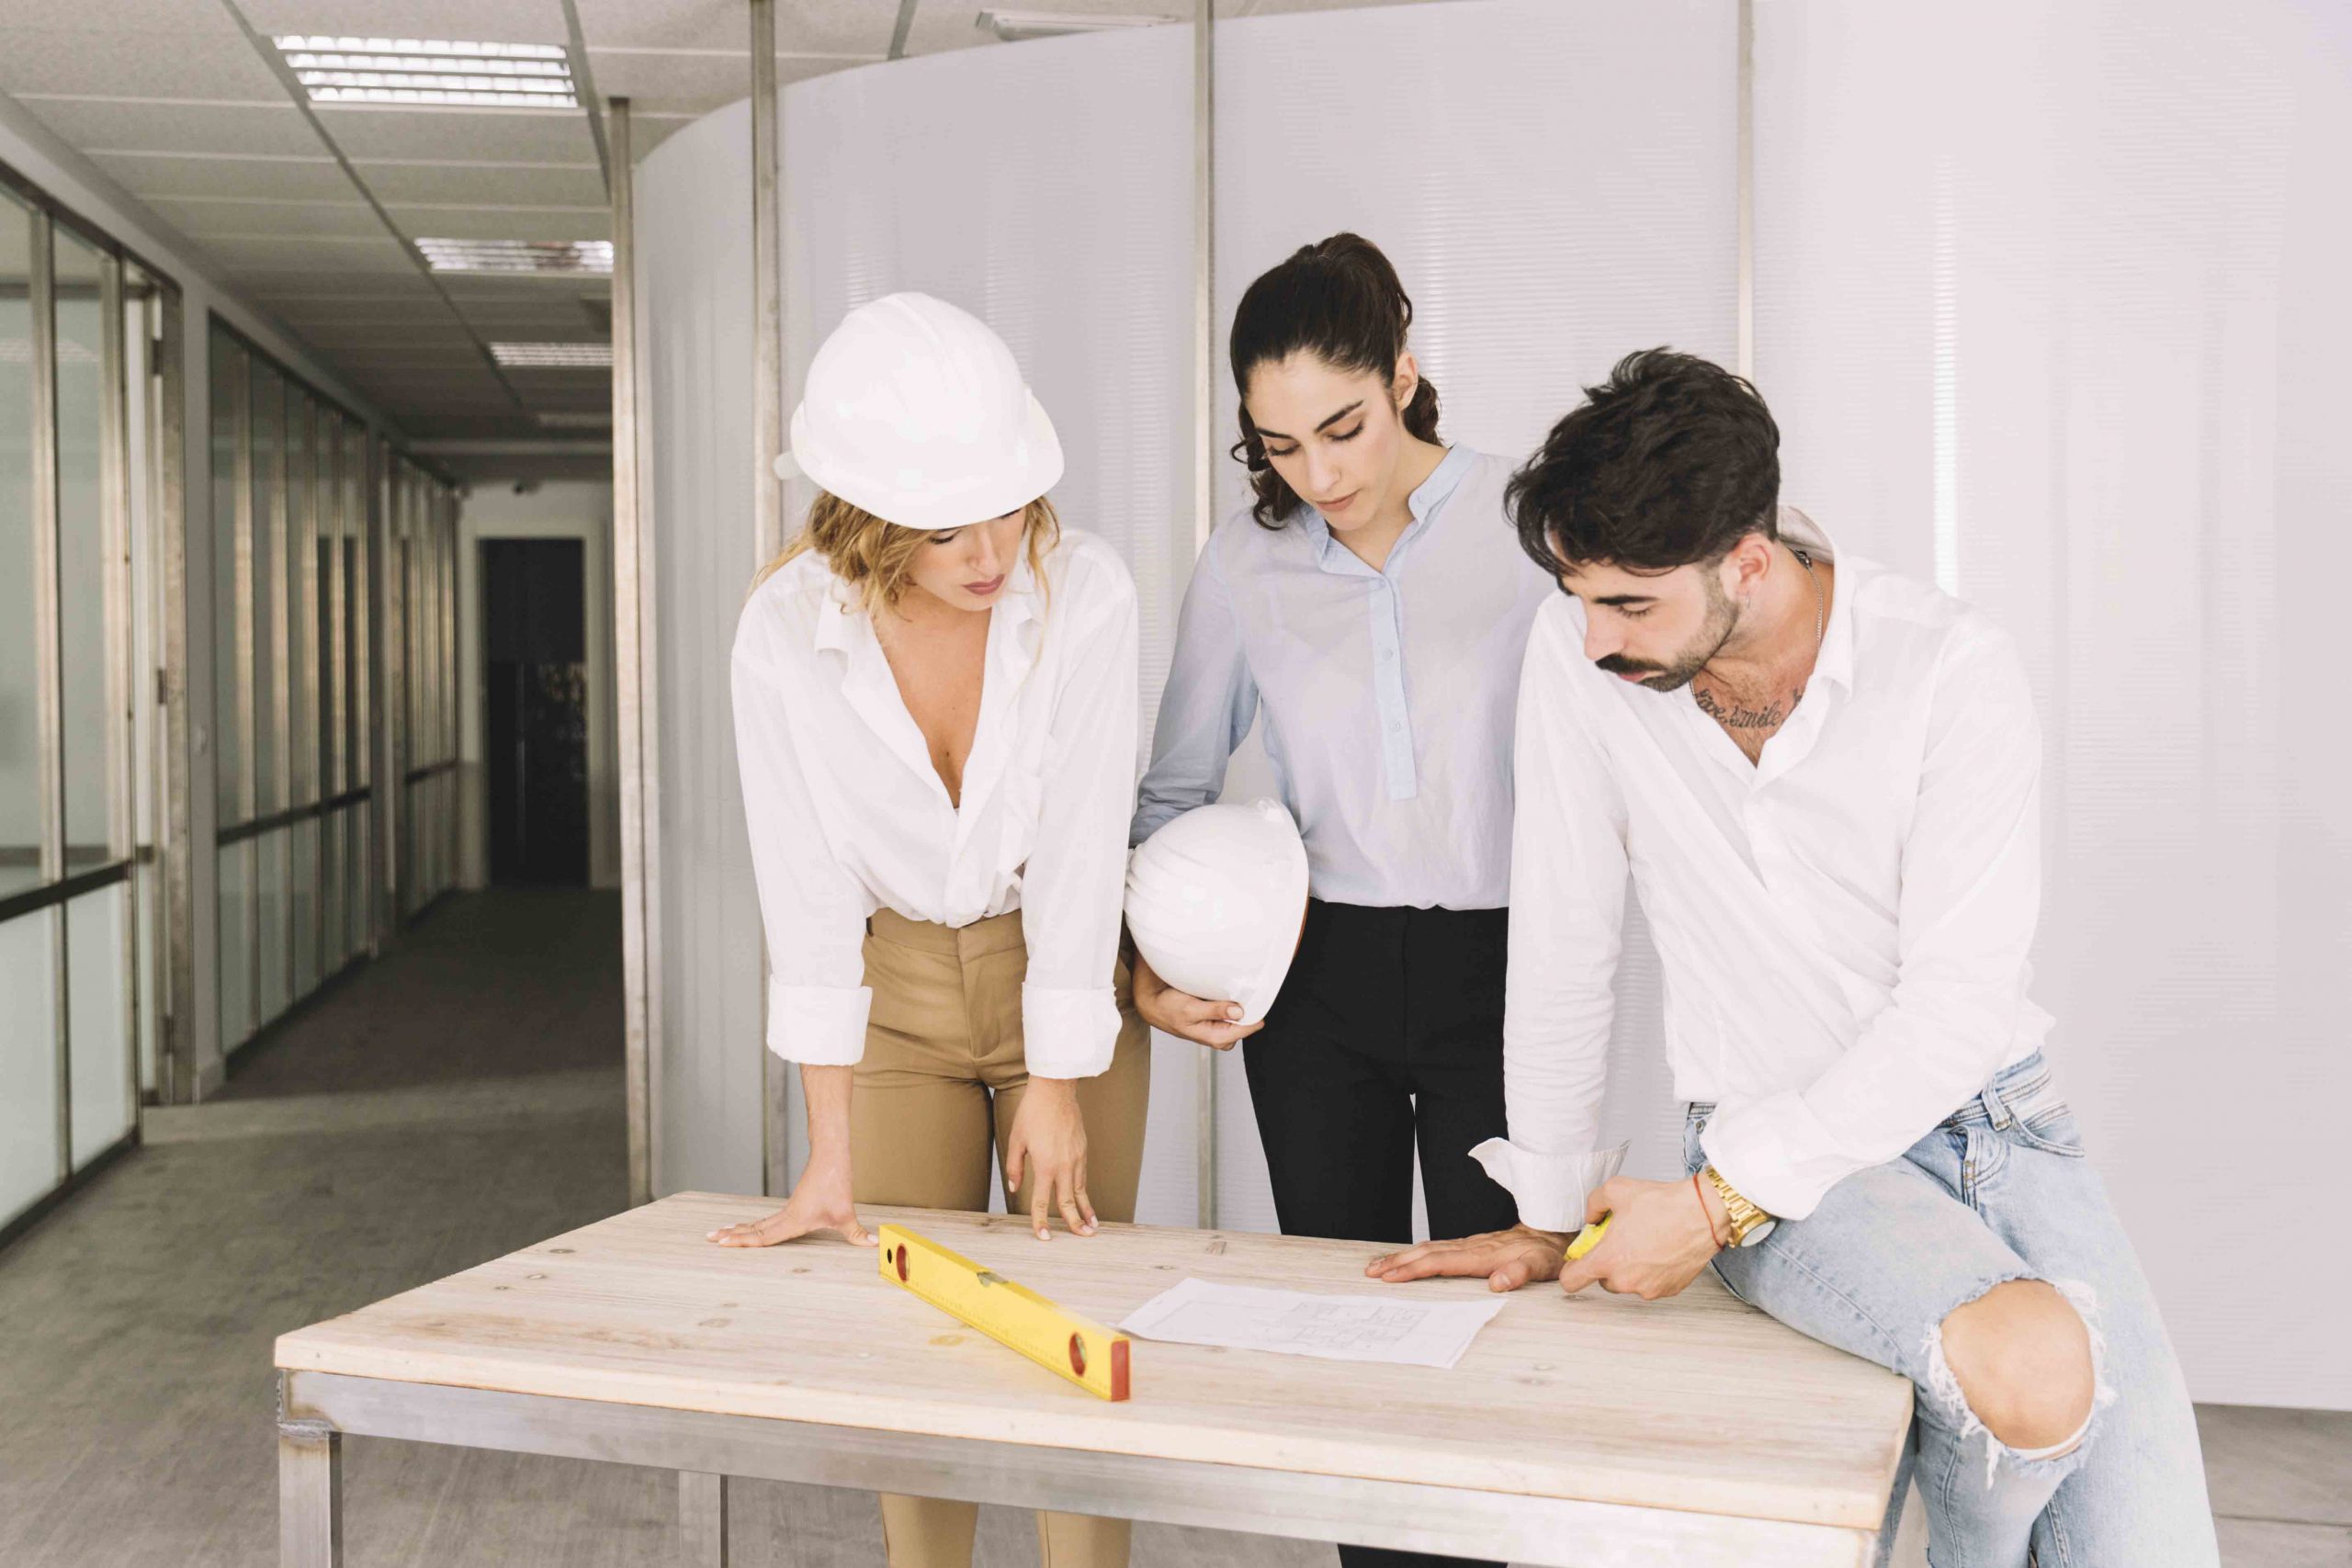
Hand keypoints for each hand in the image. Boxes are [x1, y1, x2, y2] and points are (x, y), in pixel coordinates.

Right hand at [705, 1151, 871, 1247]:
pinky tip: (745, 1229)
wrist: (831, 1157)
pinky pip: (765, 1220)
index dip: (743, 1241)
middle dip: (731, 1235)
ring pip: (757, 1223)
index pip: (763, 1235)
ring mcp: (787, 1210)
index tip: (723, 1242)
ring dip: (737, 1229)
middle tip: (709, 1238)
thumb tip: (875, 1245)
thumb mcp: (847, 1214)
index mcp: (793, 1220)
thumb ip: (857, 1234)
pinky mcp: (792, 1206)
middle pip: (753, 1229)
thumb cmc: (836, 1185)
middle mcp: (785, 1216)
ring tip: (717, 1234)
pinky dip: (751, 1226)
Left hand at [1005, 1078, 1095, 1240]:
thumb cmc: (1032, 1112)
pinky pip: (1083, 1175)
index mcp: (1045, 1165)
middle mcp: (1064, 1165)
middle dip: (1075, 1222)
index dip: (1041, 1221)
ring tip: (1092, 1226)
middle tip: (1084, 1238)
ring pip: (1081, 1190)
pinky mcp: (1083, 1149)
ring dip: (1086, 1209)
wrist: (1055, 1090)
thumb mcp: (1016, 1140)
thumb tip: (1016, 1187)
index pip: (1042, 1201)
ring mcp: (1077, 1157)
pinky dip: (1084, 1191)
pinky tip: (1085, 1198)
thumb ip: (1015, 1167)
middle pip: (1069, 1201)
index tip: (1043, 1237)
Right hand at [1131, 951, 1263, 1049]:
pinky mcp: (1214, 1018)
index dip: (1255, 1012)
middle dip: (1250, 1009)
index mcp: (1215, 1037)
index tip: (1260, 997)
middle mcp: (1218, 1034)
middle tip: (1250, 990)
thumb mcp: (1191, 1008)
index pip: (1247, 1028)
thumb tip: (1238, 1011)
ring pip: (1239, 1018)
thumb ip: (1215, 1010)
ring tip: (1239, 990)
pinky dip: (1233, 1003)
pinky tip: (1229, 993)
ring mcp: (1217, 1027)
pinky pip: (1231, 1012)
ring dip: (1241, 1005)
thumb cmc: (1167, 1008)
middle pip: (1246, 1024)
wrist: (1152, 1003)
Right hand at [1364, 1224, 1570, 1291]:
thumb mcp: (1540, 1266)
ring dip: (1402, 1257)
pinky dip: (1417, 1253)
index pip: (1440, 1262)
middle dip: (1397, 1262)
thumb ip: (1519, 1273)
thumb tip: (1498, 1282)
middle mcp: (1471, 1247)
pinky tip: (1408, 1258)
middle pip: (1426, 1253)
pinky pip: (1437, 1249)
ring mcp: (1469, 1244)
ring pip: (1429, 1248)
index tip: (1391, 1277)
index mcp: (1482, 1255)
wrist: (1553, 1232)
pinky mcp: (1471, 1245)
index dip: (1414, 1269)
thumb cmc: (1546, 1254)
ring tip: (1378, 1265)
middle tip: (1371, 1272)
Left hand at [1556, 1176, 1724, 1300]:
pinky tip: (1660, 1250)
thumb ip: (1593, 1205)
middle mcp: (1625, 1280)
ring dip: (1630, 1268)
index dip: (1571, 1270)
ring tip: (1644, 1242)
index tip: (1578, 1262)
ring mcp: (1648, 1289)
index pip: (1571, 1280)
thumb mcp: (1615, 1190)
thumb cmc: (1662, 1205)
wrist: (1701, 1215)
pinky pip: (1651, 1284)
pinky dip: (1651, 1272)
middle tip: (1621, 1241)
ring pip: (1628, 1283)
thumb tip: (1591, 1218)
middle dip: (1608, 1263)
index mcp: (1607, 1259)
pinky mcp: (1668, 1290)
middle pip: (1603, 1280)